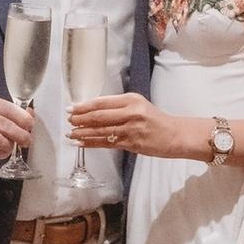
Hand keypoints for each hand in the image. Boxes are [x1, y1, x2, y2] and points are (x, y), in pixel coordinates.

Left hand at [68, 93, 187, 158]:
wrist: (175, 135)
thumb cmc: (156, 120)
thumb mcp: (138, 105)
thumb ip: (119, 107)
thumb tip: (92, 111)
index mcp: (131, 100)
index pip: (102, 102)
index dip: (84, 106)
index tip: (71, 108)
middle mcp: (130, 112)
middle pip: (98, 116)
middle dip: (80, 119)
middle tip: (69, 121)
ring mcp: (130, 129)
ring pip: (100, 130)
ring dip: (82, 133)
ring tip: (70, 134)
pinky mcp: (131, 143)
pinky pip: (106, 143)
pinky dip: (91, 143)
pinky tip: (81, 143)